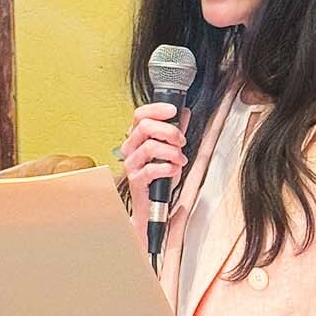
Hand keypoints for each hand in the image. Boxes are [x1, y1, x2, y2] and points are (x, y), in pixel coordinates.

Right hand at [120, 100, 188, 232]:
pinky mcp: (135, 180)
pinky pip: (151, 169)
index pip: (140, 115)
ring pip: (150, 146)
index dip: (157, 109)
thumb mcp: (170, 151)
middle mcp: (130, 148)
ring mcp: (131, 164)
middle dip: (169, 131)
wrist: (152, 206)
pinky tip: (173, 170)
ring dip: (171, 152)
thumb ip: (175, 132)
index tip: (174, 110)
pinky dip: (167, 168)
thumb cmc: (159, 178)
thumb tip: (184, 113)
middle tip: (181, 141)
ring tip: (180, 160)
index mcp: (136, 138)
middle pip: (145, 127)